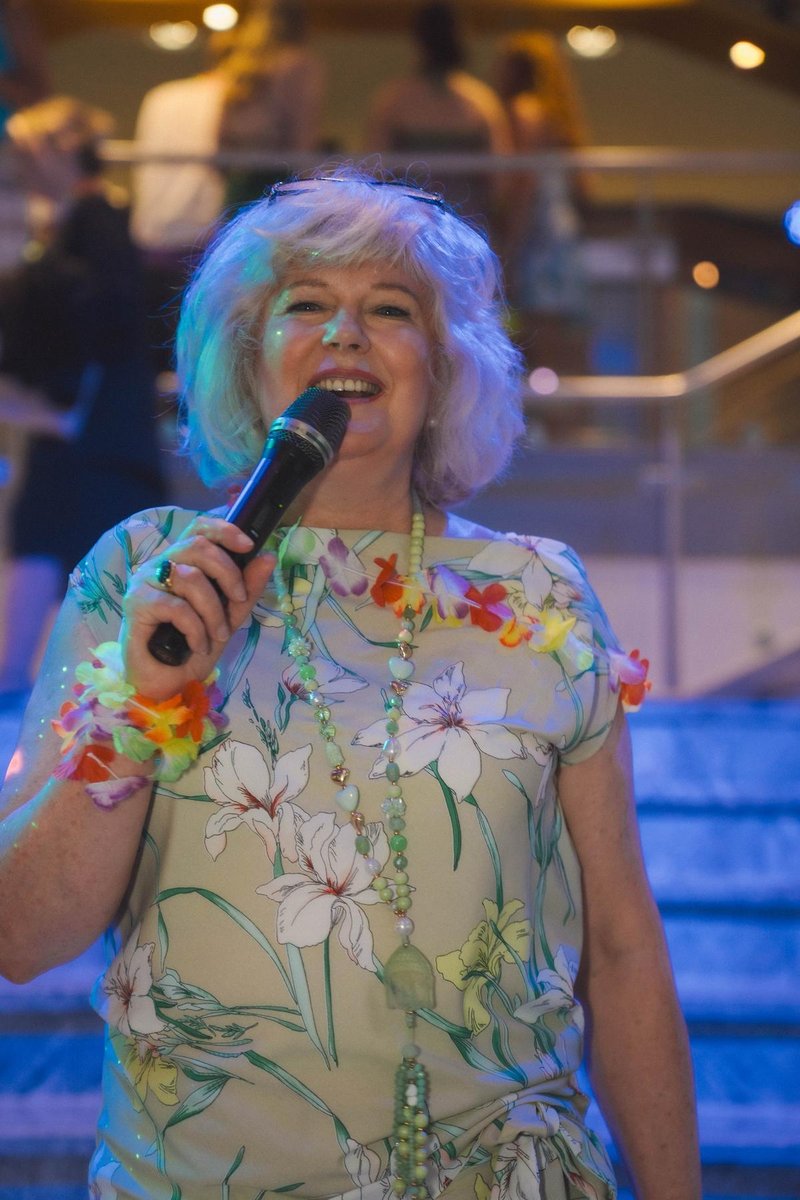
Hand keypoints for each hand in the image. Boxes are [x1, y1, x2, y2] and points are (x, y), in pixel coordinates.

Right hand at [120, 516, 274, 697]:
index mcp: (182, 562)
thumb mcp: (229, 617)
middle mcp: (161, 565)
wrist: (166, 681)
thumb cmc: (193, 646)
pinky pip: (176, 607)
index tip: (249, 546)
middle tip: (239, 601)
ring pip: (190, 577)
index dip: (224, 530)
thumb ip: (246, 588)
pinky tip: (198, 645)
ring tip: (218, 634)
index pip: (199, 528)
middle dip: (228, 573)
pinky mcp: (136, 603)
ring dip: (213, 610)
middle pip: (197, 545)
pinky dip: (196, 629)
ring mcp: (145, 582)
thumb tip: (268, 556)